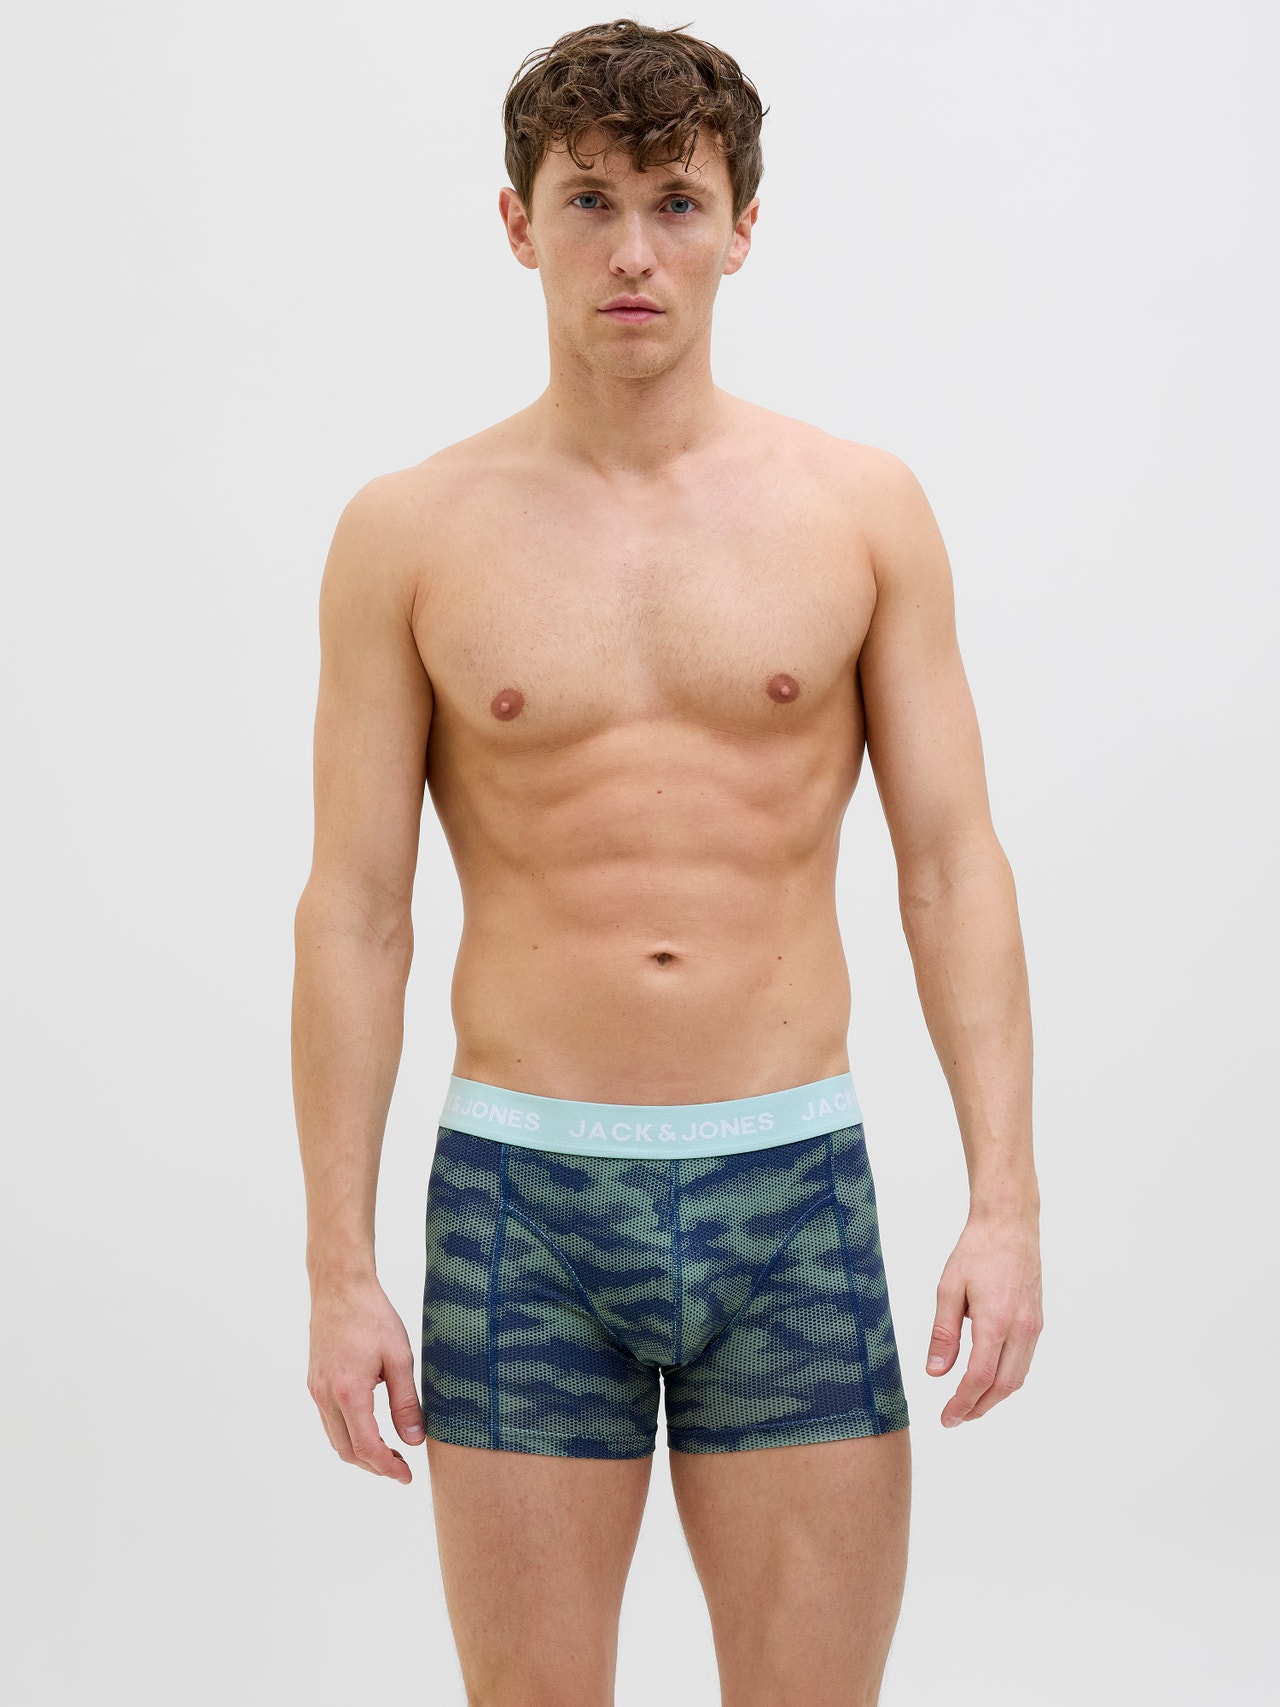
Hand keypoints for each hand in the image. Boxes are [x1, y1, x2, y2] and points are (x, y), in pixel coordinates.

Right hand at [307, 1274, 425, 1482]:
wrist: (340, 1286)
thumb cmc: (373, 1316)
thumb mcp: (399, 1358)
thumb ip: (406, 1403)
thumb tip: (415, 1440)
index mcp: (349, 1393)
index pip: (366, 1448)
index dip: (387, 1468)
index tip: (406, 1476)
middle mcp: (326, 1396)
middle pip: (346, 1451)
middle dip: (374, 1465)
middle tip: (401, 1467)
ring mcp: (316, 1390)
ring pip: (335, 1438)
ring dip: (360, 1452)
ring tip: (389, 1450)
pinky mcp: (314, 1382)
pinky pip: (328, 1421)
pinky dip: (348, 1434)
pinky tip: (369, 1426)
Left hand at [927, 1207, 1042, 1425]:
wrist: (1010, 1225)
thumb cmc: (977, 1252)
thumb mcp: (949, 1289)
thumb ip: (943, 1333)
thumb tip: (936, 1373)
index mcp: (996, 1321)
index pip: (979, 1378)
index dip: (962, 1403)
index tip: (945, 1418)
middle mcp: (1021, 1329)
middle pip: (1002, 1386)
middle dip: (978, 1408)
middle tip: (954, 1419)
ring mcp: (1033, 1327)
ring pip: (1017, 1378)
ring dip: (994, 1397)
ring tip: (969, 1405)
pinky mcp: (1037, 1322)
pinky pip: (1023, 1362)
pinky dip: (1006, 1379)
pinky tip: (988, 1380)